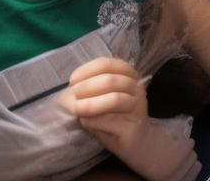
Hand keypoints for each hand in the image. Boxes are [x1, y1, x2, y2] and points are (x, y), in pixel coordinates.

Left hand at [64, 58, 198, 180]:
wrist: (137, 143)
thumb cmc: (116, 119)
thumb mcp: (104, 99)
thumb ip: (93, 90)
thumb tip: (71, 88)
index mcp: (129, 75)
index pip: (108, 64)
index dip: (88, 70)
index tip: (72, 80)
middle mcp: (137, 88)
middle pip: (111, 80)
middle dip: (88, 86)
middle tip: (73, 95)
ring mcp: (138, 107)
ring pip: (115, 100)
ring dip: (91, 104)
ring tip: (77, 109)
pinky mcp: (134, 127)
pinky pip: (112, 121)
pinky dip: (94, 120)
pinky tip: (85, 122)